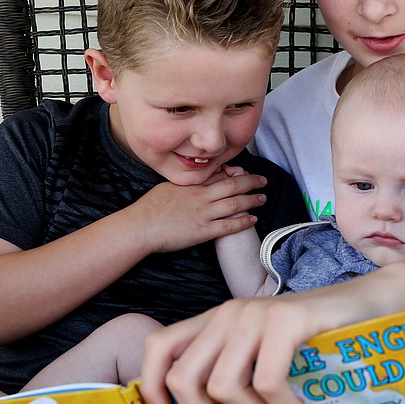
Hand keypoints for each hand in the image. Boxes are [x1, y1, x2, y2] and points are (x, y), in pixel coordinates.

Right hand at [128, 171, 267, 252]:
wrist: (141, 226)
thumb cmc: (149, 208)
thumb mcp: (167, 187)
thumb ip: (184, 184)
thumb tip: (194, 181)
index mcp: (192, 185)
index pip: (219, 174)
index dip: (235, 172)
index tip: (244, 172)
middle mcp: (201, 196)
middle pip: (232, 185)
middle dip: (251, 182)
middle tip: (263, 181)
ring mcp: (203, 213)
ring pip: (234, 204)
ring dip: (251, 200)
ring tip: (263, 198)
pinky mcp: (203, 231)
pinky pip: (228, 226)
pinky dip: (243, 222)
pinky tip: (253, 219)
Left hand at [140, 288, 366, 403]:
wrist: (371, 303)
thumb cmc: (318, 338)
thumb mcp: (265, 353)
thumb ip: (236, 371)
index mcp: (216, 320)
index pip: (158, 347)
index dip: (152, 388)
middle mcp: (228, 313)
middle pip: (182, 377)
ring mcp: (255, 314)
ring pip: (222, 386)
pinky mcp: (285, 320)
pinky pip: (266, 382)